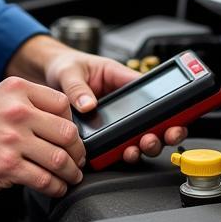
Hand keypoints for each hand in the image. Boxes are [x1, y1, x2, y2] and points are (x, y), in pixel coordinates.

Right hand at [0, 77, 84, 198]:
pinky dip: (55, 187)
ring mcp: (13, 140)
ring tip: (70, 176)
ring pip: (59, 158)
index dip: (72, 122)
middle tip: (78, 159)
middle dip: (78, 151)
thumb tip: (57, 119)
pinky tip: (55, 187)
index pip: (63, 103)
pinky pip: (44, 180)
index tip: (71, 134)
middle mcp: (17, 112)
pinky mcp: (8, 166)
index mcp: (16, 90)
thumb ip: (26, 102)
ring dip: (70, 172)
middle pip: (68, 132)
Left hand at [7, 35, 187, 162]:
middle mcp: (123, 101)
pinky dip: (124, 153)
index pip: (152, 93)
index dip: (168, 107)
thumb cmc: (64, 66)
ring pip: (140, 135)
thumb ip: (77, 88)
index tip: (173, 118)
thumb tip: (87, 104)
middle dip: (162, 131)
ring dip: (145, 144)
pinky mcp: (104, 133)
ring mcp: (115, 119)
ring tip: (139, 148)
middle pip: (153, 119)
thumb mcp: (70, 72)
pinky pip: (119, 146)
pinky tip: (122, 155)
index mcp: (121, 80)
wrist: (47, 76)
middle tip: (157, 137)